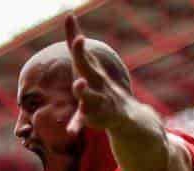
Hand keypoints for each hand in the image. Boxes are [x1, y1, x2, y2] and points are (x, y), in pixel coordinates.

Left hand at [64, 14, 128, 134]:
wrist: (125, 114)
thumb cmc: (99, 83)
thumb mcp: (87, 63)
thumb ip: (75, 41)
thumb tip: (68, 14)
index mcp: (92, 71)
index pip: (84, 57)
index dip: (80, 48)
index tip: (76, 37)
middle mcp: (98, 84)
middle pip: (90, 72)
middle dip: (83, 59)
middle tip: (77, 45)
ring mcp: (98, 101)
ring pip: (90, 97)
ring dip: (85, 92)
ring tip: (78, 85)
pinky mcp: (95, 119)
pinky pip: (83, 122)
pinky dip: (76, 126)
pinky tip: (69, 132)